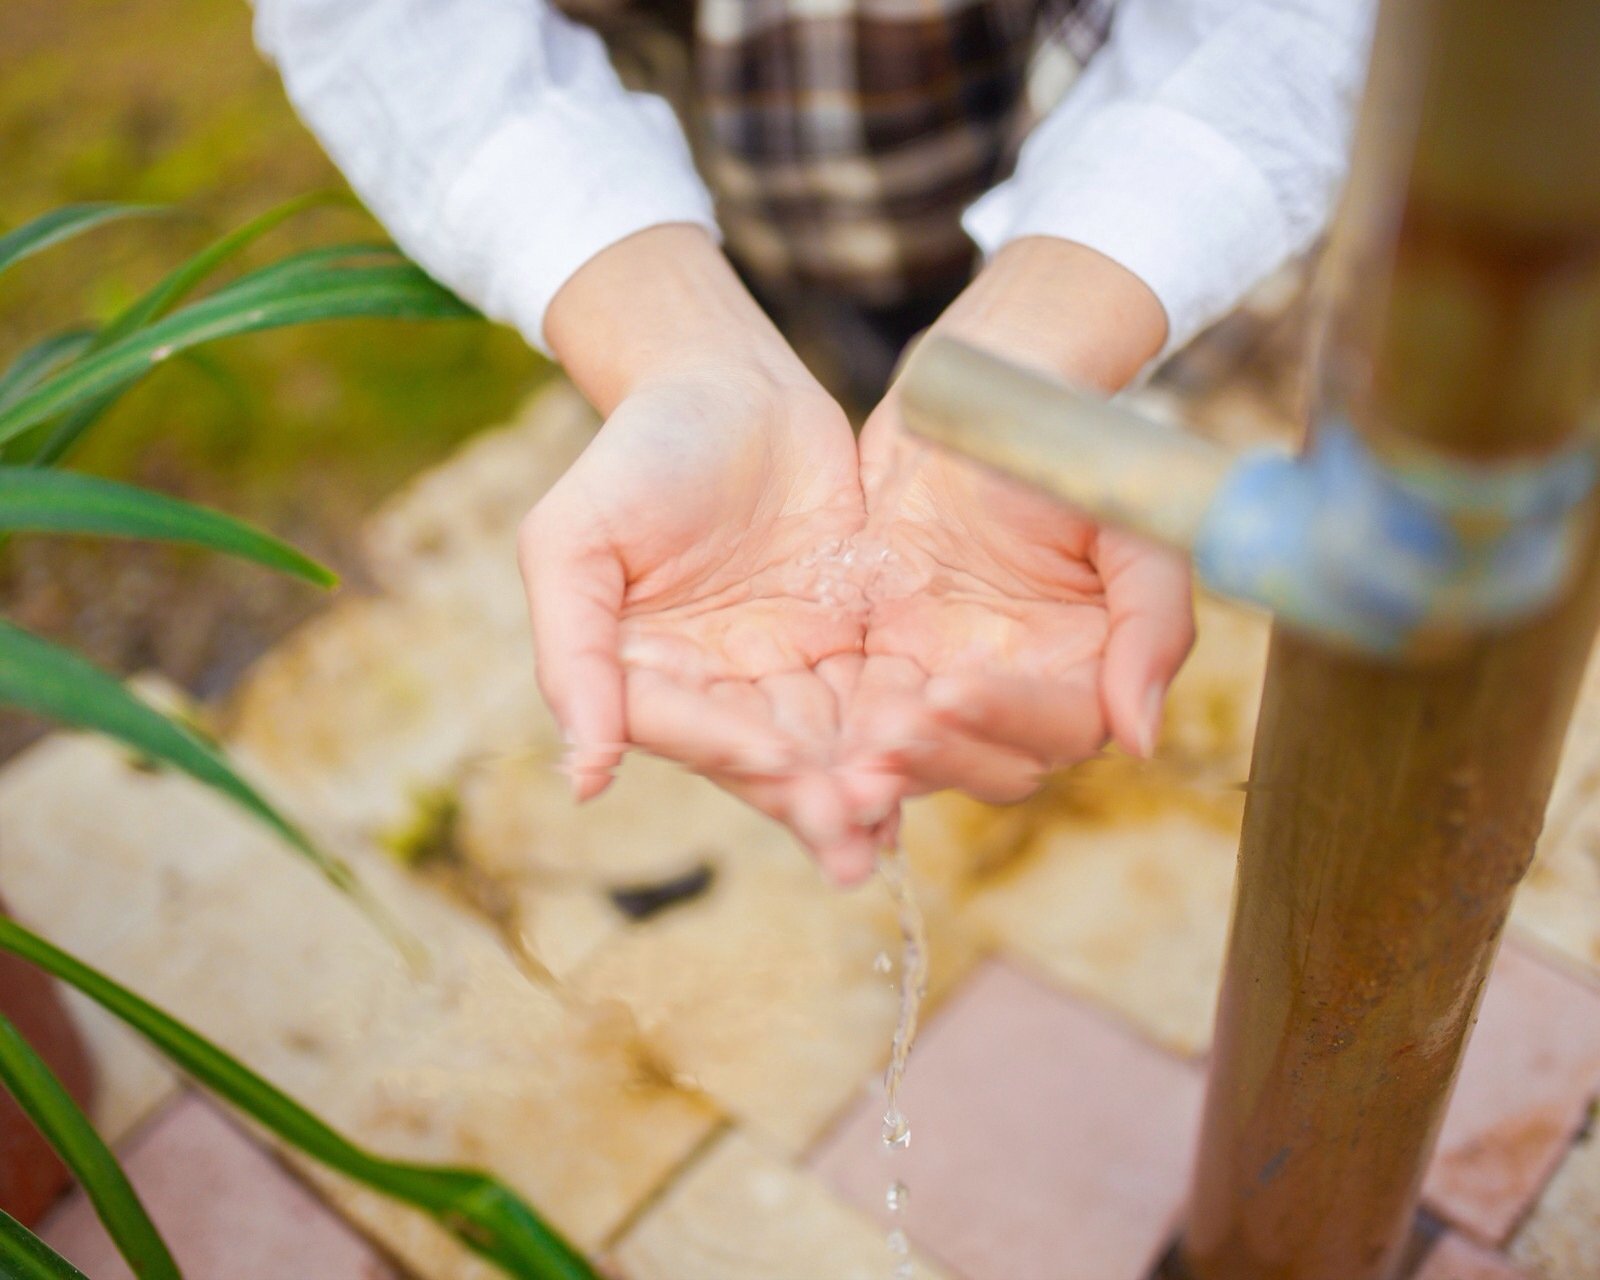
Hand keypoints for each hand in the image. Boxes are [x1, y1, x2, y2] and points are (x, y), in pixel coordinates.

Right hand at [521, 227, 885, 881]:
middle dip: (807, 799)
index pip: (686, 729)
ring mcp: (785, 668)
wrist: (731, 381)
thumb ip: (572, 653)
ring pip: (826, 741)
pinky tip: (937, 765)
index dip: (731, 752)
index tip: (782, 772)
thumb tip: (582, 776)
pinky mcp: (850, 642)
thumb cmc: (638, 451)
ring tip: (889, 829)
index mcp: (643, 673)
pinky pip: (878, 696)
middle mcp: (716, 688)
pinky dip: (903, 734)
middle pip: (761, 756)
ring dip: (858, 785)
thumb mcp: (574, 539)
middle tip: (851, 841)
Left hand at [840, 239, 1196, 806]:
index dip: (1010, 720)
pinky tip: (807, 750)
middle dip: (941, 755)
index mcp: (1091, 667)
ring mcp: (952, 681)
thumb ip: (1153, 626)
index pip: (1063, 729)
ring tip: (845, 761)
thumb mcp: (1128, 522)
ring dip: (889, 767)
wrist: (984, 397)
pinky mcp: (887, 664)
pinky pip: (865, 721)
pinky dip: (843, 744)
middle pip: (992, 764)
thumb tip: (1141, 740)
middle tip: (887, 735)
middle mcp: (1025, 691)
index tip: (954, 691)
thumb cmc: (1070, 449)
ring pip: (926, 756)